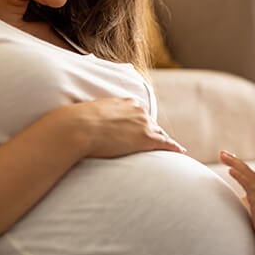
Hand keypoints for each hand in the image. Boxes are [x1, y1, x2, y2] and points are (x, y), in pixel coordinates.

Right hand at [46, 98, 185, 157]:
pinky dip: (174, 147)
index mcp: (124, 102)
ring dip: (163, 141)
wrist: (76, 128)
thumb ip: (89, 115)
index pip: (138, 113)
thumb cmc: (73, 123)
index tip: (141, 128)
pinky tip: (181, 152)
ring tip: (171, 148)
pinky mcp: (146, 139)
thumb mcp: (84, 113)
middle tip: (157, 141)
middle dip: (153, 132)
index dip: (140, 122)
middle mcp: (137, 110)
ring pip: (158, 133)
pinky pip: (165, 143)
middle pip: (150, 123)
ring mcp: (143, 124)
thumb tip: (73, 120)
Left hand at [219, 150, 254, 238]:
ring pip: (246, 172)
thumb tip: (240, 200)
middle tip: (222, 153)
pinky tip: (231, 169)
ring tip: (223, 156)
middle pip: (246, 169)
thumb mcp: (253, 210)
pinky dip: (239, 175)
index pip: (247, 174)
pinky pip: (247, 183)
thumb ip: (247, 203)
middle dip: (233, 160)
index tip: (228, 159)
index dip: (238, 165)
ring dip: (234, 163)